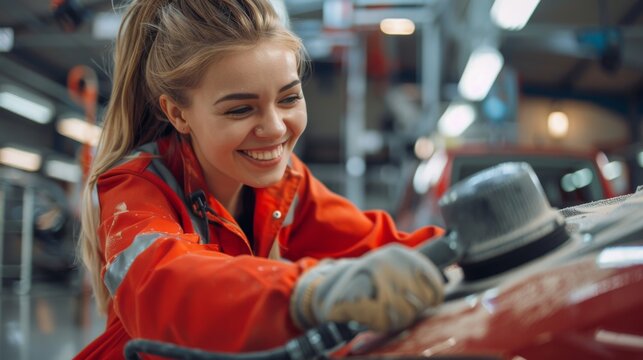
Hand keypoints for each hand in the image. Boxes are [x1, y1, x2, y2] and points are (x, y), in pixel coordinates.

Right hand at [290, 244, 443, 332]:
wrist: (326, 289)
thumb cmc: (366, 285)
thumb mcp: (394, 272)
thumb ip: (419, 277)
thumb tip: (451, 280)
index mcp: (401, 254)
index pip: (435, 288)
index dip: (430, 302)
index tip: (417, 303)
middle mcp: (387, 261)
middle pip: (420, 304)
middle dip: (407, 313)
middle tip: (389, 307)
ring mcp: (370, 276)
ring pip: (401, 314)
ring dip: (390, 319)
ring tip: (376, 310)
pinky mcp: (356, 294)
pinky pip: (380, 321)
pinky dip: (373, 322)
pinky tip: (365, 314)